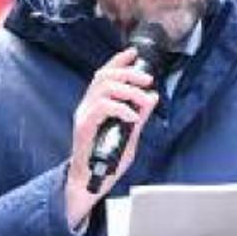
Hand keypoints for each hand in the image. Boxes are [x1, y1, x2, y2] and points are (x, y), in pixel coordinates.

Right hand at [64, 47, 159, 228]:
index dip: (118, 61)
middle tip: (148, 80)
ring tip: (143, 99)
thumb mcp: (129, 134)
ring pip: (104, 88)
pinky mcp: (84, 127)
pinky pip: (102, 108)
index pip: (105, 74)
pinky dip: (121, 108)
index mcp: (96, 104)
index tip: (134, 53)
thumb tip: (152, 97)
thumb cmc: (106, 159)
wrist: (90, 182)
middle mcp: (88, 106)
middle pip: (105, 76)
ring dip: (129, 90)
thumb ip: (139, 115)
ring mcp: (84, 115)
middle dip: (129, 73)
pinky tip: (132, 116)